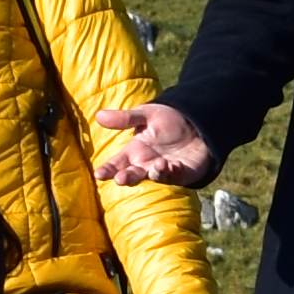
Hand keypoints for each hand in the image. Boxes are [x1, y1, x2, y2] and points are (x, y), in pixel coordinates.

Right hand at [97, 99, 212, 189]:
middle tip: (120, 178)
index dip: (107, 169)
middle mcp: (146, 163)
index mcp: (134, 151)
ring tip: (156, 164)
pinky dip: (171, 172)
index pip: (117, 163)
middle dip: (126, 177)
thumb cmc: (166, 120)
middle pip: (133, 174)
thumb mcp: (145, 114)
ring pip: (155, 176)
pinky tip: (170, 165)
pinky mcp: (181, 173)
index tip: (98, 174)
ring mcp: (163, 170)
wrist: (195, 122)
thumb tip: (98, 116)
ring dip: (154, 172)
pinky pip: (175, 176)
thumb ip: (124, 118)